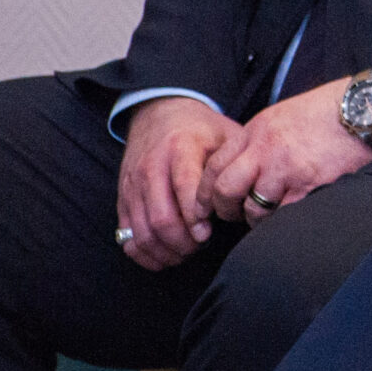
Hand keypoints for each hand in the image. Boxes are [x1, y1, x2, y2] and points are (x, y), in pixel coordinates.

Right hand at [115, 97, 243, 270]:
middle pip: (161, 217)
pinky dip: (144, 253)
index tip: (208, 233)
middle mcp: (151, 167)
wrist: (160, 113)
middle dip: (183, 241)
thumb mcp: (225, 135)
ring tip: (186, 253)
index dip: (196, 217)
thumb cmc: (202, 130)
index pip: (184, 188)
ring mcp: (133, 185)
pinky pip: (126, 236)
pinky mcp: (123, 198)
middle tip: (201, 246)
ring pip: (142, 231)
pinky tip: (164, 257)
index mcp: (180, 148)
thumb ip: (235, 163)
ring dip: (165, 250)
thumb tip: (248, 197)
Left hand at [203, 78, 371, 223]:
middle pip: (225, 191)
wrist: (363, 109)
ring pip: (253, 209)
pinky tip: (291, 214)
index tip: (208, 205)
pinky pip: (283, 215)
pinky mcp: (308, 185)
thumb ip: (258, 140)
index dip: (205, 192)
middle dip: (225, 210)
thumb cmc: (327, 111)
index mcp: (255, 131)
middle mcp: (264, 150)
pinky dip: (283, 219)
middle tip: (233, 215)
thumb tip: (242, 167)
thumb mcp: (281, 116)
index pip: (214, 167)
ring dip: (257, 218)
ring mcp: (285, 169)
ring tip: (268, 216)